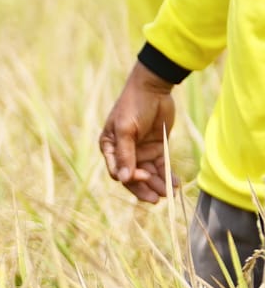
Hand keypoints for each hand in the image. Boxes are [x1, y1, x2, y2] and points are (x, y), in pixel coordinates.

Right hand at [99, 62, 177, 203]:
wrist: (153, 88)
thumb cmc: (133, 106)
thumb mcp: (126, 129)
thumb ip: (126, 154)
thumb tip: (122, 179)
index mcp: (110, 147)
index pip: (117, 171)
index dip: (129, 178)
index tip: (142, 176)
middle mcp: (124, 152)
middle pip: (133, 177)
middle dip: (145, 188)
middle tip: (157, 198)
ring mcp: (141, 151)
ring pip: (149, 175)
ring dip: (158, 184)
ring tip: (170, 192)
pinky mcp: (157, 148)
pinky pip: (161, 166)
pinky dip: (167, 175)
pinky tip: (176, 183)